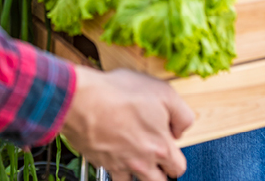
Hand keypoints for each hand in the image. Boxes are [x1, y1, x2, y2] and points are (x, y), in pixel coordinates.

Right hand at [61, 67, 193, 180]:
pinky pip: (112, 176)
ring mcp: (120, 164)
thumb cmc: (118, 93)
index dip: (176, 158)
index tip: (170, 148)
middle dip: (160, 172)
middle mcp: (142, 161)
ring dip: (139, 174)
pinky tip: (115, 157)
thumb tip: (181, 128)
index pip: (179, 168)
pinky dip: (116, 171)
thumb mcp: (164, 92)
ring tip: (136, 160)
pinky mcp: (102, 162)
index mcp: (161, 147)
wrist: (83, 99)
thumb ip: (181, 114)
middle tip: (156, 159)